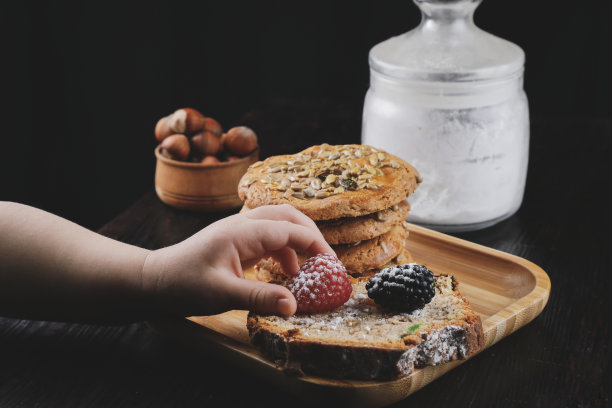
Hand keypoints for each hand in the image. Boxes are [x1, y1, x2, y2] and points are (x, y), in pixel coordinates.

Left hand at [141, 204, 333, 316]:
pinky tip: (288, 272)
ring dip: (299, 241)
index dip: (316, 245)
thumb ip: (259, 297)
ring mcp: (240, 230)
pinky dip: (285, 250)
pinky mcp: (237, 241)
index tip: (332, 266)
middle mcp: (243, 224)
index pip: (290, 229)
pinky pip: (269, 237)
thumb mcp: (223, 294)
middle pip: (288, 215)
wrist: (156, 280)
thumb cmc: (185, 284)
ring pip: (280, 223)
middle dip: (312, 234)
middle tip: (327, 261)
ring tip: (311, 269)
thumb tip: (294, 305)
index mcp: (242, 232)